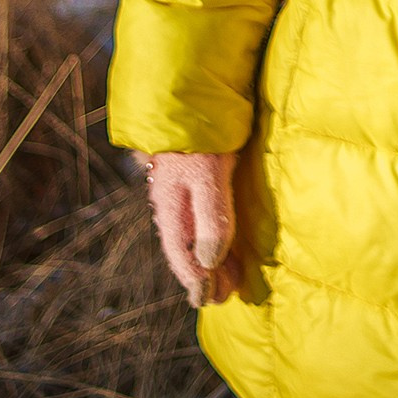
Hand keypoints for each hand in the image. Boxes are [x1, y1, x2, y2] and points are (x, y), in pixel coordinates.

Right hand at [141, 151, 240, 306]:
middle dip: (205, 276)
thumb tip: (210, 261)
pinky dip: (213, 240)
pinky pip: (201, 220)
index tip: (208, 300)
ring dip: (210, 261)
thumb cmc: (203, 139)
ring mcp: (182, 192)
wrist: (193, 96)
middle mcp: (171, 203)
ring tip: (228, 280)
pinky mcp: (197, 181)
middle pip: (186, 249)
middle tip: (224, 297)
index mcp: (170, 207)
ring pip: (193, 236)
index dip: (195, 280)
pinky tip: (222, 246)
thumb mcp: (209, 178)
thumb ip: (211, 218)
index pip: (180, 253)